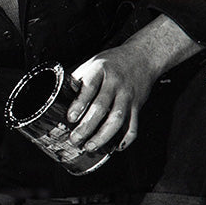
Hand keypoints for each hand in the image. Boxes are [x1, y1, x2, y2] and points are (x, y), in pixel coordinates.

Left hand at [66, 14, 203, 153]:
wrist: (143, 57)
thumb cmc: (112, 62)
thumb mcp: (92, 63)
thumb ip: (78, 79)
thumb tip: (62, 96)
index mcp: (101, 70)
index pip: (89, 87)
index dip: (79, 104)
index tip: (71, 118)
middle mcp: (115, 83)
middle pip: (101, 107)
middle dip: (87, 126)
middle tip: (75, 139)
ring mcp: (128, 95)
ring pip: (117, 119)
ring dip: (103, 136)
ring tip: (90, 147)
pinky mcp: (138, 105)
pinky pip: (133, 125)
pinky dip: (125, 139)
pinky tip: (115, 147)